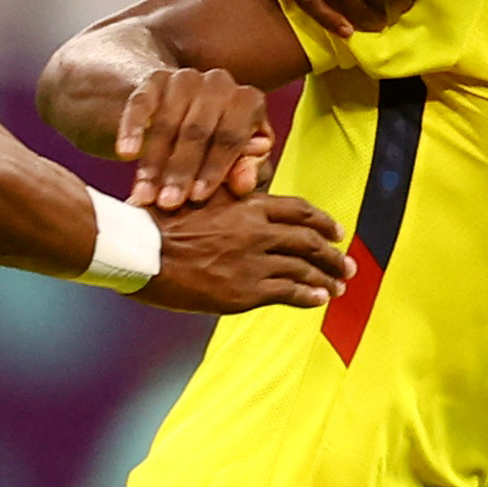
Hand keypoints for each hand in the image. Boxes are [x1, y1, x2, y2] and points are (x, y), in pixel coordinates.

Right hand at [116, 67, 272, 209]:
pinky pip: (140, 104)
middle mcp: (220, 83)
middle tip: (167, 203)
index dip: (214, 169)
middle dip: (181, 170)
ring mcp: (186, 78)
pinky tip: (126, 154)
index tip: (197, 197)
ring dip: (154, 161)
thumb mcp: (240, 162)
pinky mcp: (155, 79)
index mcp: (249, 102)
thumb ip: (247, 174)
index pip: (231, 138)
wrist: (190, 111)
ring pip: (167, 122)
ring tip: (144, 194)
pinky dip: (132, 129)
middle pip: (198, 131)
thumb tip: (243, 183)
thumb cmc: (221, 147)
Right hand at [134, 190, 351, 313]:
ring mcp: (253, 262)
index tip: (337, 231)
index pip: (298, 210)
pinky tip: (319, 300)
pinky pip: (288, 293)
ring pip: (304, 269)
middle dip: (334, 255)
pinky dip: (308, 296)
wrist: (139, 250)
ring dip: (327, 279)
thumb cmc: (158, 220)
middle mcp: (257, 231)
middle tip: (348, 265)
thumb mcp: (198, 191)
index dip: (322, 221)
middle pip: (309, 241)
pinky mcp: (245, 291)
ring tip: (339, 287)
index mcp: (247, 204)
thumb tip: (248, 186)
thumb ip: (229, 191)